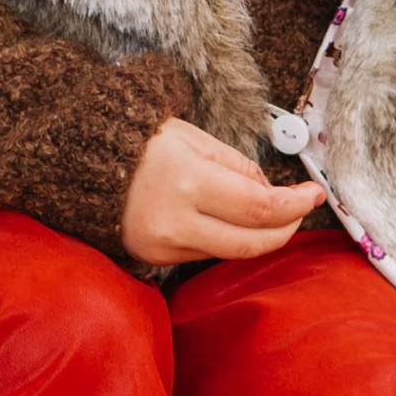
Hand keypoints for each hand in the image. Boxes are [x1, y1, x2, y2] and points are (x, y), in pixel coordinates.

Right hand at [122, 119, 322, 264]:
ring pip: (232, 252)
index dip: (295, 205)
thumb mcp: (193, 137)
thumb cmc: (140, 143)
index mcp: (188, 181)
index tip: (315, 194)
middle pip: (253, 243)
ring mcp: (164, 245)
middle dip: (286, 226)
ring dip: (260, 234)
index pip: (260, 208)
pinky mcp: (155, 257)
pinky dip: (227, 238)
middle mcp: (176, 222)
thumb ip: (236, 166)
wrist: (80, 163)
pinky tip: (231, 219)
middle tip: (300, 207)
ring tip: (271, 211)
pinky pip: (206, 253)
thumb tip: (270, 190)